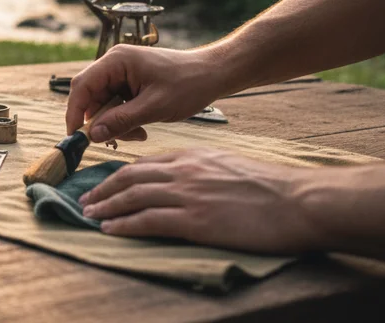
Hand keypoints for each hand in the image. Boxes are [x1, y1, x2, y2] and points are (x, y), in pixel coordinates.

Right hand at [65, 45, 235, 142]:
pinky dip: (123, 119)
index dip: (75, 112)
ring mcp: (121, 73)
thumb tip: (93, 135)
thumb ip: (121, 121)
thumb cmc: (188, 84)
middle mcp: (114, 64)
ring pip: (103, 104)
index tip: (76, 136)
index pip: (82, 86)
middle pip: (90, 96)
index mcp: (116, 61)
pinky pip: (116, 104)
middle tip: (113, 140)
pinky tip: (140, 128)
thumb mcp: (154, 107)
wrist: (213, 75)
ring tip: (137, 134)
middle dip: (100, 121)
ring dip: (114, 123)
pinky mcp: (130, 83)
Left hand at [80, 149, 322, 253]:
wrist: (299, 201)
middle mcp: (184, 171)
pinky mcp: (195, 220)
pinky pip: (148, 220)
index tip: (107, 184)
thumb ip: (202, 171)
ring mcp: (188, 194)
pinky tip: (110, 229)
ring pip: (133, 196)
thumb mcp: (229, 166)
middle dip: (104, 188)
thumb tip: (186, 183)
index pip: (146, 163)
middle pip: (131, 177)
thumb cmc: (272, 189)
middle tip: (85, 199)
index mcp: (193, 156)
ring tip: (89, 214)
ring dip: (106, 206)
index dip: (121, 174)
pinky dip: (124, 224)